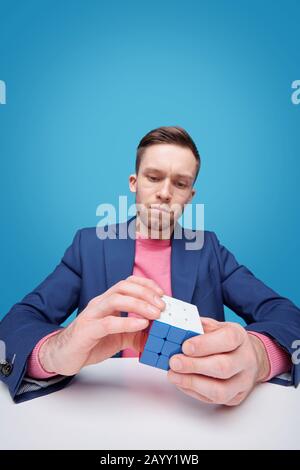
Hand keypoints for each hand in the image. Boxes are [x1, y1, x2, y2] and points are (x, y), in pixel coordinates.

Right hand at [39, 276, 164, 375]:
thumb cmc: (90, 343)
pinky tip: (141, 324)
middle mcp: (100, 303)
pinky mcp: (87, 330)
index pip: (127, 282)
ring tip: (156, 314)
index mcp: (107, 301)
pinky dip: (127, 322)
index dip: (146, 284)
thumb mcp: (120, 337)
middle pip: (123, 287)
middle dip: (146, 293)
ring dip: (139, 304)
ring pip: (116, 299)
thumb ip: (137, 333)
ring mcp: (92, 315)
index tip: (162, 293)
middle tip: (163, 306)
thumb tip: (159, 335)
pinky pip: (108, 322)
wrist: (62, 356)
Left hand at [167, 317, 269, 405]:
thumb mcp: (214, 327)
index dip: (205, 344)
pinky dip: (194, 391)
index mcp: (239, 337)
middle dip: (195, 366)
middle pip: (223, 367)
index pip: (227, 339)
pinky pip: (215, 399)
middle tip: (174, 362)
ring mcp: (243, 381)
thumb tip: (177, 330)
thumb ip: (198, 327)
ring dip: (193, 383)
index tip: (185, 347)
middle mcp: (246, 359)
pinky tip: (182, 382)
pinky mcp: (237, 397)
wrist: (248, 357)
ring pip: (221, 390)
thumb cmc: (225, 341)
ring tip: (174, 375)